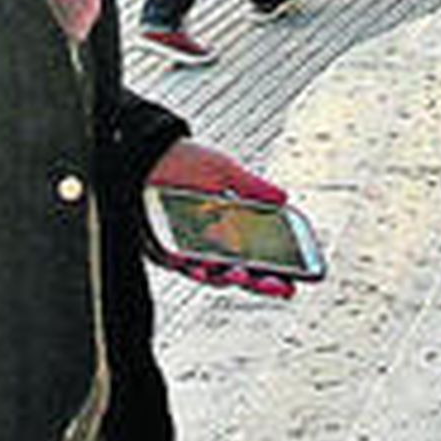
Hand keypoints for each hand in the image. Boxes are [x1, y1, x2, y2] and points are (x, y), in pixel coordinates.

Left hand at [146, 141, 295, 298]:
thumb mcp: (222, 170)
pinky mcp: (163, 250)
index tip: (296, 280)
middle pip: (239, 273)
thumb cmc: (181, 161)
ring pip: (211, 275)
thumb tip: (282, 198)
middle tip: (278, 285)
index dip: (275, 273)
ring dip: (227, 278)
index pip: (256, 259)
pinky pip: (179, 265)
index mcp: (226, 229)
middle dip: (259, 283)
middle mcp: (208, 245)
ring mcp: (187, 250)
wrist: (144, 154)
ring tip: (240, 274)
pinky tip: (202, 267)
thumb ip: (251, 187)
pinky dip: (192, 267)